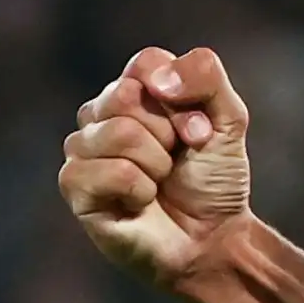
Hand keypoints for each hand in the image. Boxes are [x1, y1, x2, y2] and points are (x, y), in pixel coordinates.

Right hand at [58, 46, 252, 286]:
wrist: (211, 238)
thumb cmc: (214, 178)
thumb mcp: (229, 118)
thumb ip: (205, 76)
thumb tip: (158, 82)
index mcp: (134, 89)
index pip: (146, 64)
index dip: (182, 98)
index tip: (199, 131)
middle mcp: (101, 113)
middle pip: (126, 95)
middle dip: (168, 132)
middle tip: (177, 158)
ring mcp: (83, 149)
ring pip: (118, 132)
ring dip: (156, 164)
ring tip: (158, 181)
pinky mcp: (75, 186)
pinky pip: (109, 171)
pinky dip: (139, 190)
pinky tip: (140, 202)